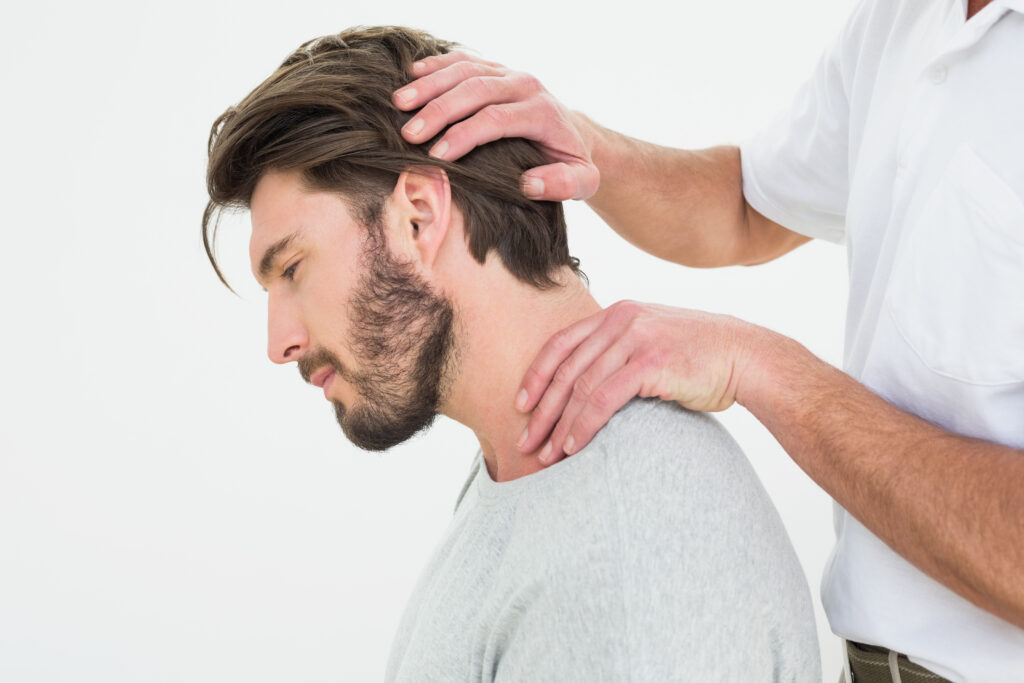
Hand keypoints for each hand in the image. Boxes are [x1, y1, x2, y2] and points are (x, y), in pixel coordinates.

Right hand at [393, 51, 598, 200]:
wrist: (574, 134)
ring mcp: (508, 72)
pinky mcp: (495, 68)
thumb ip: (563, 184)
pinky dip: (436, 65)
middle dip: (439, 111)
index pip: (497, 119)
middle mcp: (525, 85)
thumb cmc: (570, 162)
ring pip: (465, 69)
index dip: (464, 135)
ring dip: (430, 85)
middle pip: (476, 89)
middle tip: (409, 134)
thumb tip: (528, 184)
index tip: (437, 157)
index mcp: (542, 112)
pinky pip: (463, 59)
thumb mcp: (581, 181)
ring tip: (399, 104)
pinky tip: (411, 76)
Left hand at [516, 301, 766, 464]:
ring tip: (547, 455)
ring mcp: (636, 339)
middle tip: (525, 442)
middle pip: (566, 369)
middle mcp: (621, 320)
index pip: (562, 343)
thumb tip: (586, 389)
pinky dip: (584, 425)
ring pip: (581, 386)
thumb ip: (620, 354)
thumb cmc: (700, 358)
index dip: (536, 375)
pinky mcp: (651, 362)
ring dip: (559, 425)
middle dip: (541, 410)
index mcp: (617, 314)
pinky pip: (604, 398)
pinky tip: (574, 446)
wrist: (746, 356)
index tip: (520, 404)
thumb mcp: (652, 343)